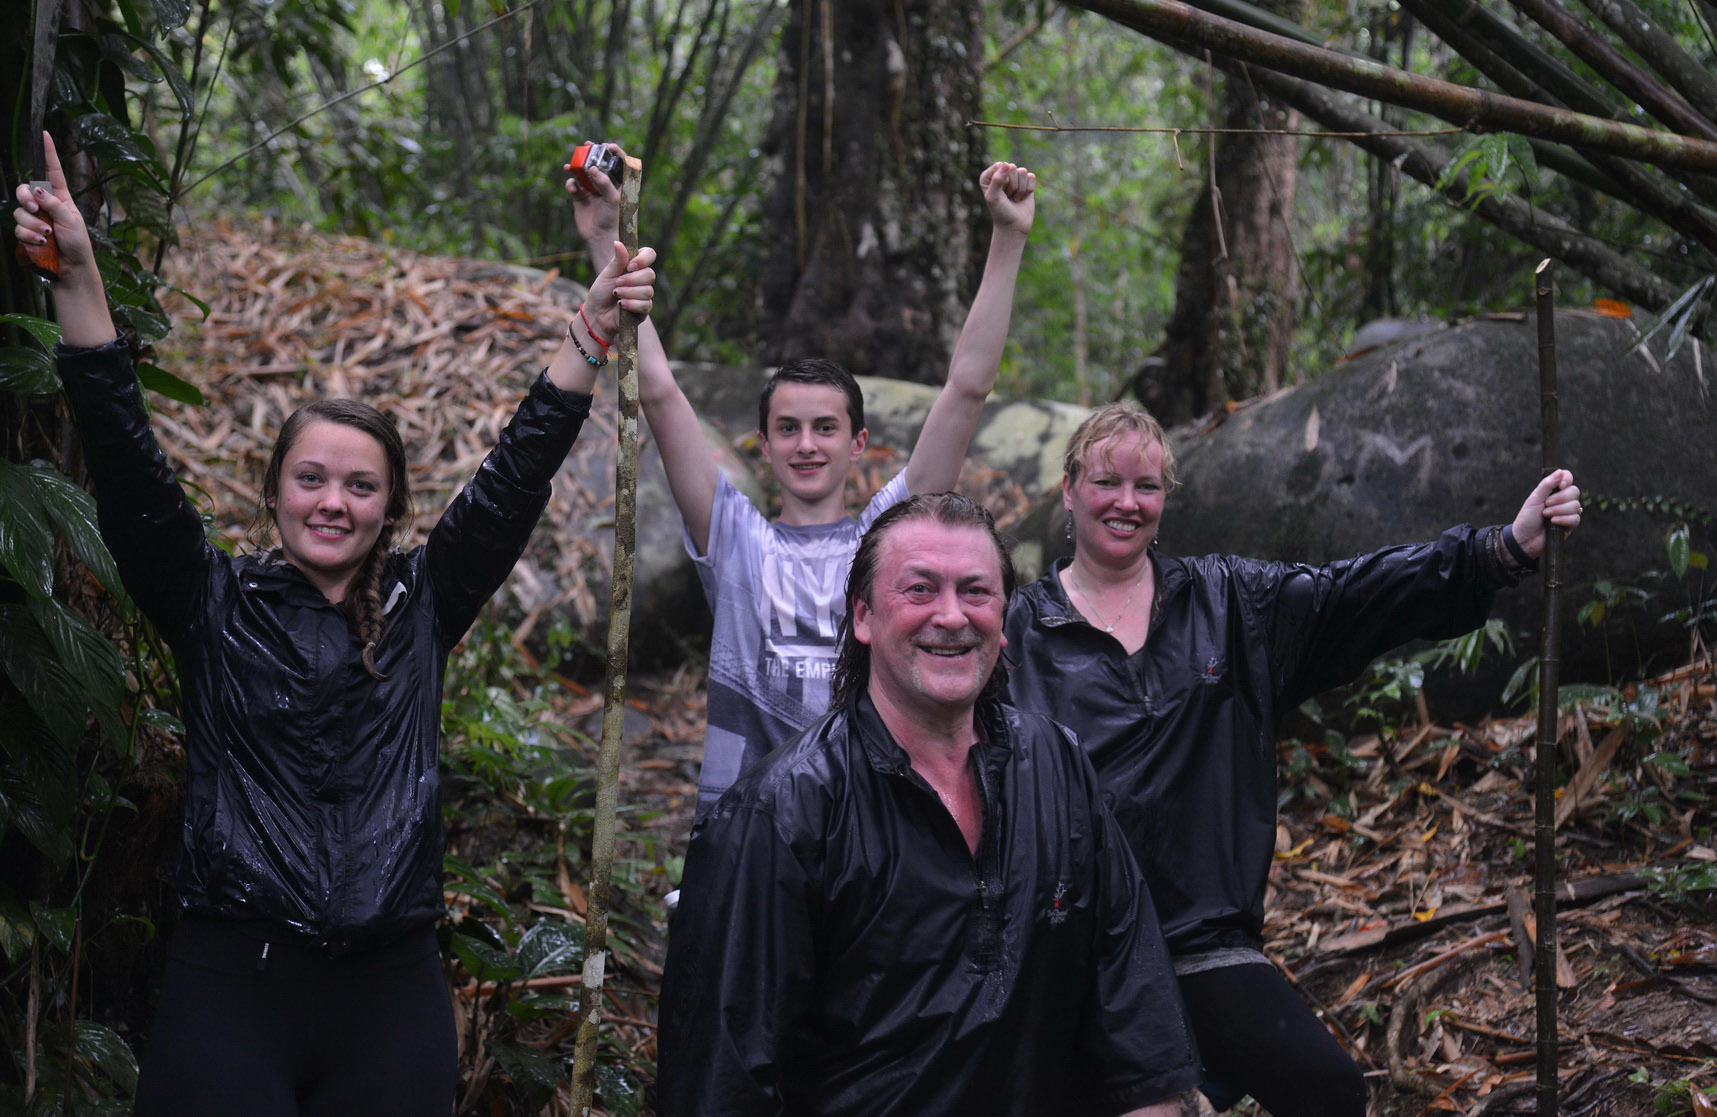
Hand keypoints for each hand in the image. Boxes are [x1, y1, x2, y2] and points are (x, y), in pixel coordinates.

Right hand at [13, 132, 95, 280]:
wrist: (71, 268)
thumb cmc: (77, 244)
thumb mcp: (71, 221)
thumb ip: (54, 204)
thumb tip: (36, 191)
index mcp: (60, 198)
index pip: (52, 171)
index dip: (48, 153)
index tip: (45, 134)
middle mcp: (44, 205)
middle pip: (23, 189)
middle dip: (25, 197)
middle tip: (34, 209)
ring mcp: (33, 219)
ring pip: (19, 211)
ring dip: (32, 224)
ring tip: (48, 235)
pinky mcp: (26, 233)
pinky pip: (17, 228)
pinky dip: (29, 236)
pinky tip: (41, 243)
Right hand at [566, 142, 623, 269]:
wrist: (599, 237)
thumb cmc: (612, 219)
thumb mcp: (612, 199)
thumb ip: (604, 182)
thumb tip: (592, 168)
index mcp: (618, 184)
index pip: (619, 163)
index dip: (614, 152)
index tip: (606, 146)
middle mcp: (605, 184)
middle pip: (598, 163)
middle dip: (591, 154)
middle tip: (586, 145)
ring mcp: (592, 190)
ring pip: (583, 172)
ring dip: (576, 166)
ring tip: (571, 165)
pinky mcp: (580, 197)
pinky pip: (573, 185)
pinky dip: (570, 183)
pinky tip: (572, 187)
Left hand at [584, 242, 656, 339]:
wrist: (597, 314)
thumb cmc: (601, 292)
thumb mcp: (607, 274)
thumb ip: (617, 260)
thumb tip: (618, 242)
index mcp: (635, 266)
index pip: (650, 255)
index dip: (643, 260)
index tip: (630, 266)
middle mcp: (642, 279)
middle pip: (650, 274)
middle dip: (631, 280)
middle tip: (617, 283)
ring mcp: (645, 294)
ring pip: (647, 291)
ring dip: (628, 292)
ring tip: (616, 295)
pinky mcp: (644, 309)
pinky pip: (645, 304)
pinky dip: (631, 304)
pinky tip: (621, 305)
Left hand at [979, 161, 1035, 236]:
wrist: (1013, 226)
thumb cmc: (1000, 212)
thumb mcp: (993, 197)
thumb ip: (997, 179)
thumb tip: (1006, 164)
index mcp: (988, 176)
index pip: (999, 166)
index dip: (1002, 181)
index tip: (999, 194)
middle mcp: (1001, 174)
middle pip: (1012, 168)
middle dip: (1012, 185)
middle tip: (1007, 197)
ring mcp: (1015, 178)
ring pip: (1023, 172)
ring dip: (1020, 189)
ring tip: (1014, 198)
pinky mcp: (1027, 182)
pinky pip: (1031, 177)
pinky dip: (1028, 189)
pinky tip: (1022, 197)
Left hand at [1511, 468, 1580, 558]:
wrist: (1524, 539)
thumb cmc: (1527, 518)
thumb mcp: (1534, 499)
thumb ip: (1546, 485)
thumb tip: (1560, 471)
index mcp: (1553, 491)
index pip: (1568, 477)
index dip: (1567, 479)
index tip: (1560, 485)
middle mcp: (1563, 500)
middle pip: (1574, 491)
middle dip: (1559, 499)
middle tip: (1546, 504)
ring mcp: (1568, 512)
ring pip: (1576, 505)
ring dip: (1558, 510)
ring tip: (1546, 515)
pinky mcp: (1571, 525)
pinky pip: (1576, 518)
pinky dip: (1563, 520)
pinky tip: (1553, 523)